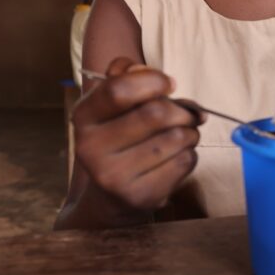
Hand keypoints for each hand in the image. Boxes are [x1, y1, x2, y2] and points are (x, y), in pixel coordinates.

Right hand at [73, 57, 200, 212]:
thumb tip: (163, 80)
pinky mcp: (141, 196)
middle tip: (186, 114)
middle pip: (157, 113)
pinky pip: (185, 161)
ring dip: (190, 132)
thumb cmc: (121, 136)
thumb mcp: (115, 104)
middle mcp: (91, 148)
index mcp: (83, 117)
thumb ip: (131, 78)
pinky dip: (190, 153)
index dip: (154, 81)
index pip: (119, 90)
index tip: (170, 84)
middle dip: (182, 110)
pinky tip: (176, 156)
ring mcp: (115, 177)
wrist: (112, 196)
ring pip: (177, 138)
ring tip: (182, 135)